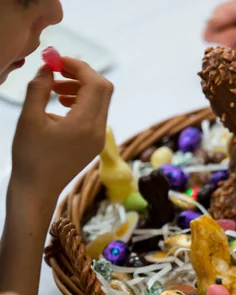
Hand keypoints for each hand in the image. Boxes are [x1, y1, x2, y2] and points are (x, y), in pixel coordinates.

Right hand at [11, 57, 112, 200]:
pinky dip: (82, 103)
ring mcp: (99, 138)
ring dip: (80, 88)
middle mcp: (99, 131)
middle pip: (103, 90)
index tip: (57, 60)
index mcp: (86, 124)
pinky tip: (61, 104)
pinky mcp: (95, 143)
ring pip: (100, 102)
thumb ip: (39, 89)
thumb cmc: (30, 157)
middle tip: (57, 70)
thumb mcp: (29, 119)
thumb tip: (48, 67)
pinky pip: (95, 115)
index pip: (96, 84)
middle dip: (81, 75)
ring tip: (54, 90)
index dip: (79, 67)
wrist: (38, 190)